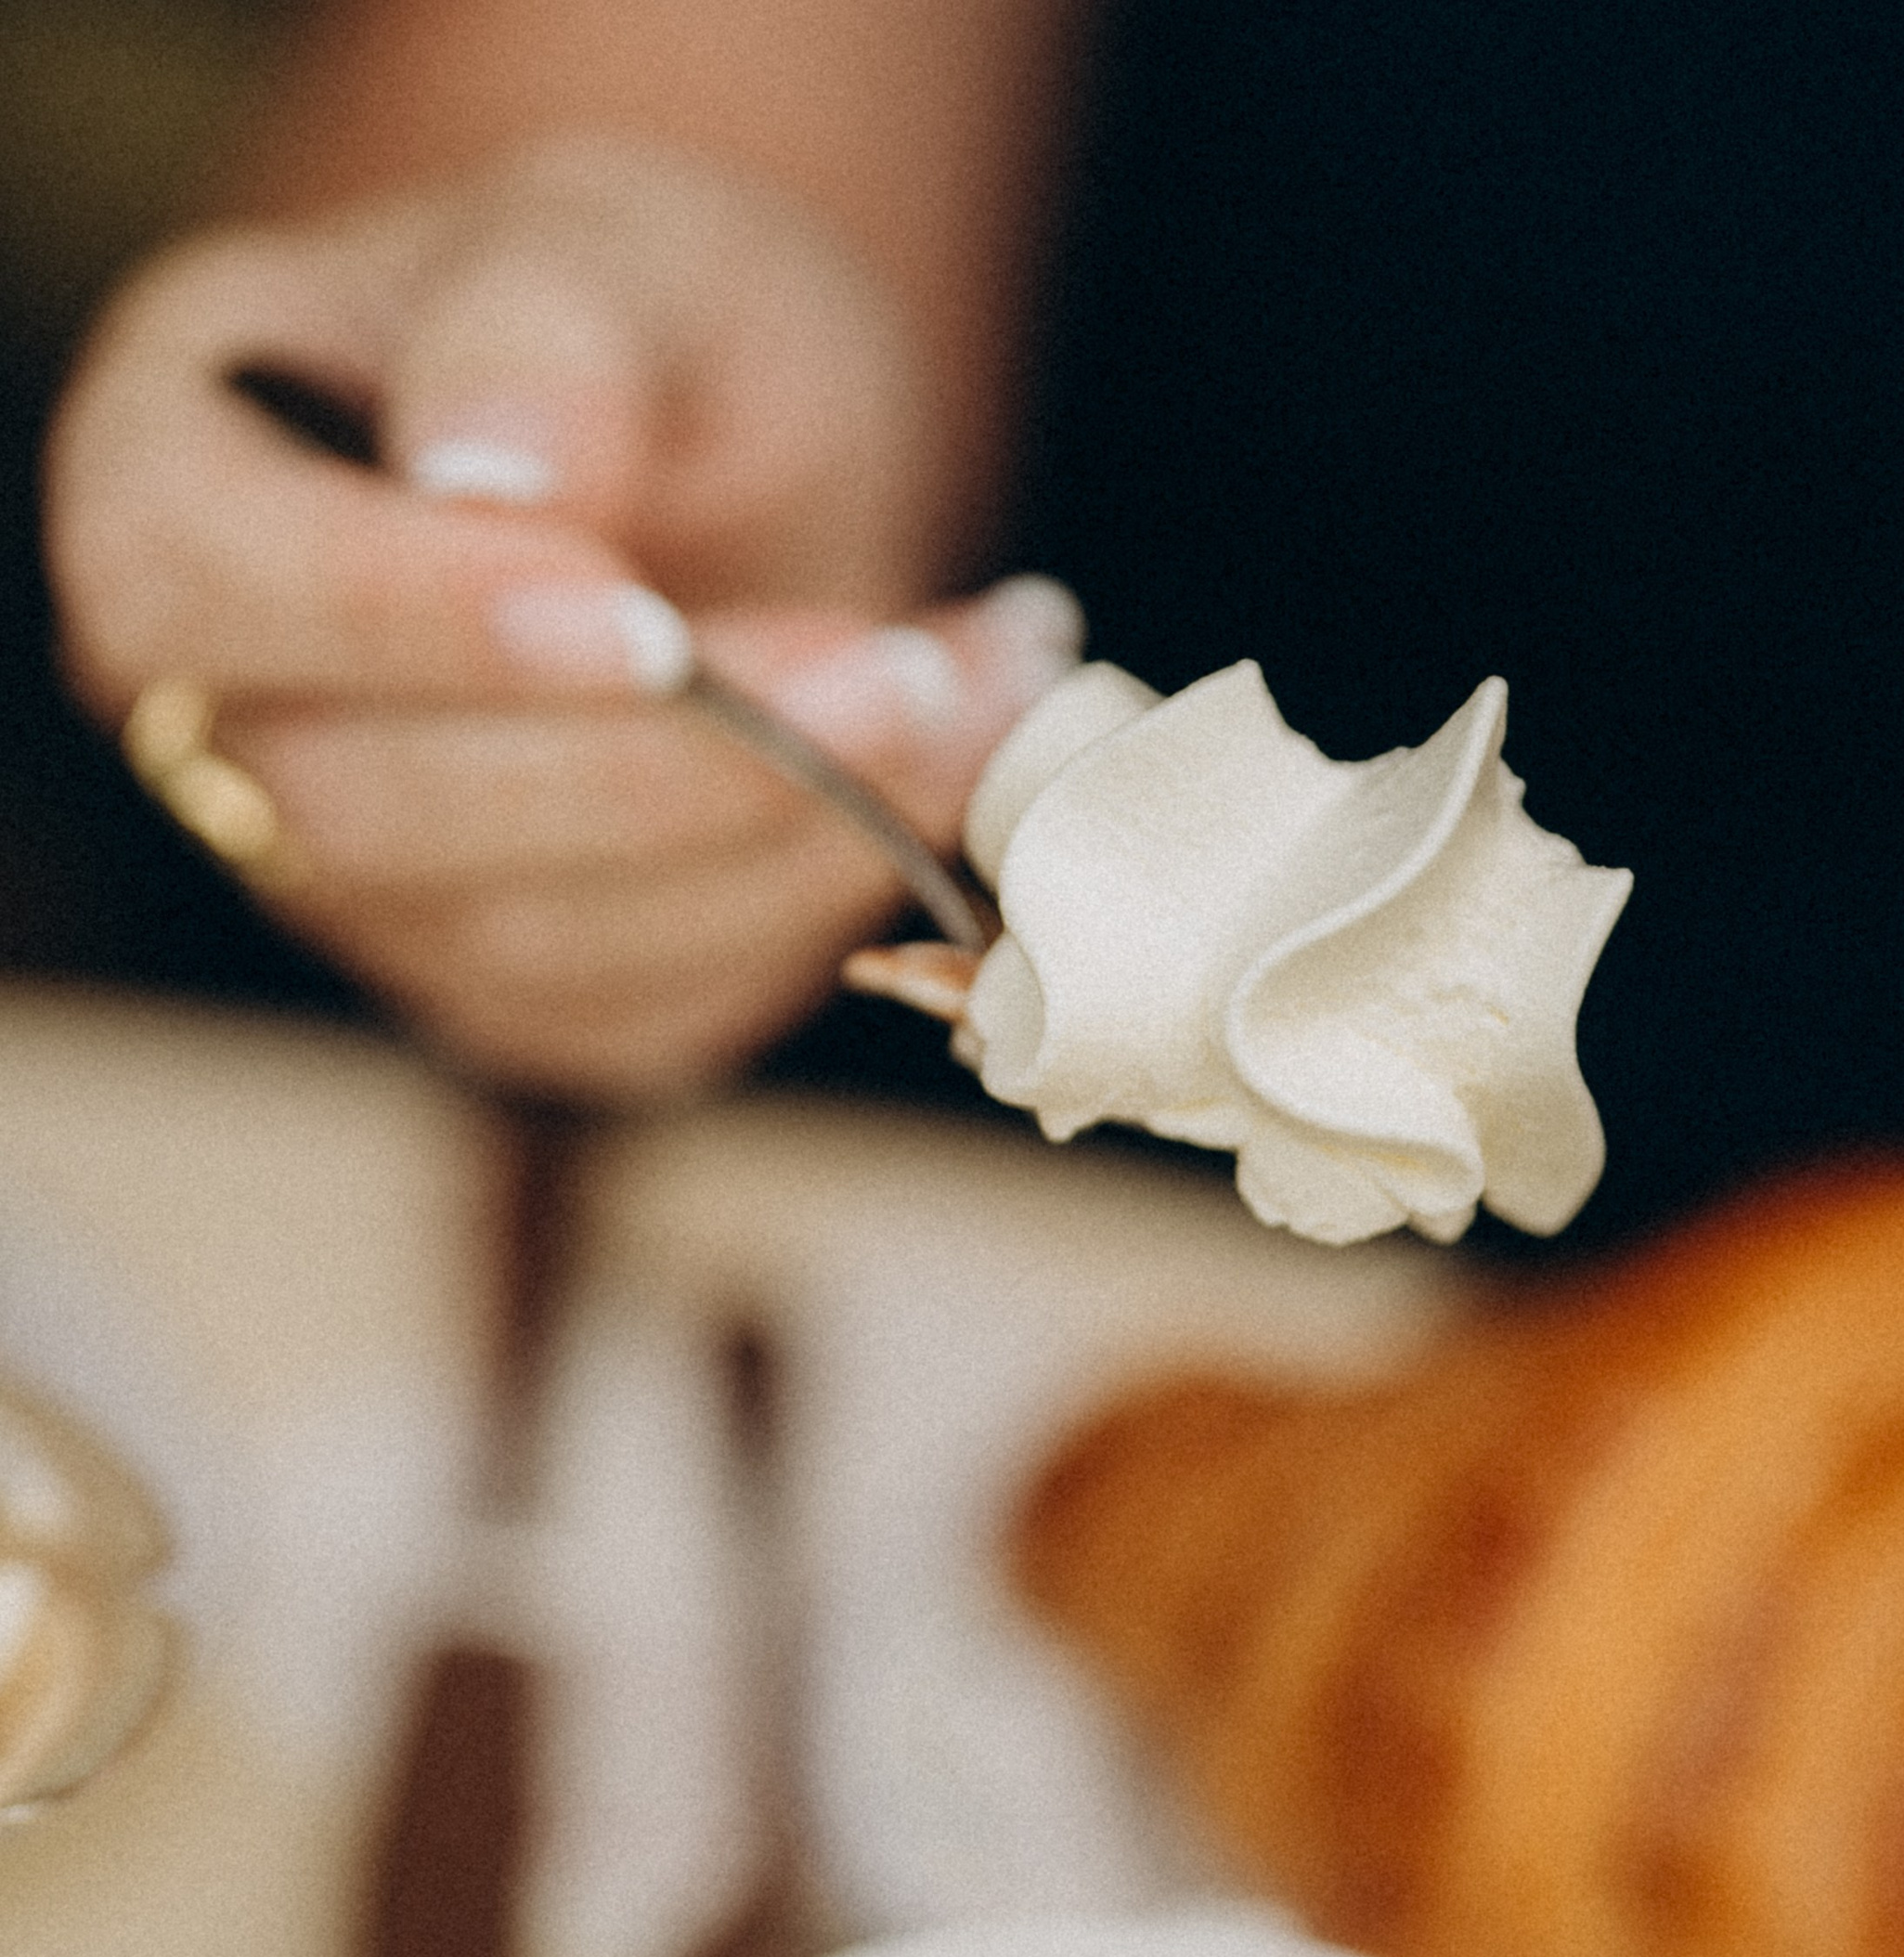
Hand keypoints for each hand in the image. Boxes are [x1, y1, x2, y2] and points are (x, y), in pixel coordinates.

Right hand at [46, 136, 1080, 1099]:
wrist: (730, 455)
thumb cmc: (627, 332)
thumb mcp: (603, 243)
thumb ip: (546, 329)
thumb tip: (504, 475)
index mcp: (167, 500)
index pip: (204, 588)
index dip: (413, 621)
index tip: (640, 616)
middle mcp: (235, 735)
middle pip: (379, 813)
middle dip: (663, 761)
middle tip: (898, 662)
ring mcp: (379, 897)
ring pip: (538, 942)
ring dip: (785, 836)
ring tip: (972, 686)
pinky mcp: (541, 996)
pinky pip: (663, 1000)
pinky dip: (827, 897)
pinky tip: (949, 768)